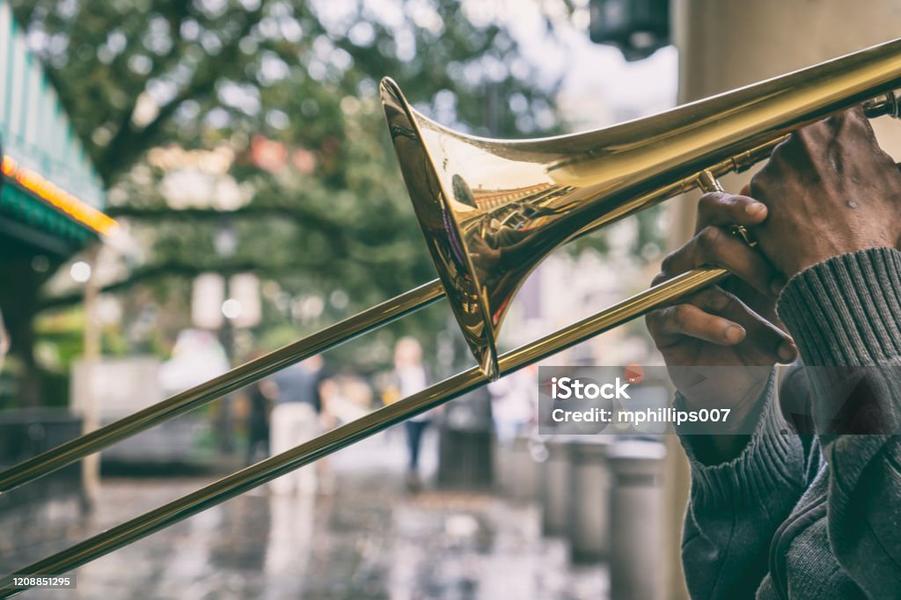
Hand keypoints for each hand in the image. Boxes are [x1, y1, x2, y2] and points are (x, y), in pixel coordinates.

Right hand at [646, 191, 796, 448]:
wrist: (741, 383)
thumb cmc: (761, 333)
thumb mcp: (778, 297)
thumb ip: (778, 262)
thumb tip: (796, 223)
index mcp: (714, 247)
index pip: (712, 210)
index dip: (734, 206)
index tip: (763, 213)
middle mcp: (687, 263)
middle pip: (708, 240)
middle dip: (749, 262)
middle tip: (779, 286)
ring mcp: (670, 290)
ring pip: (703, 283)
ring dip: (746, 312)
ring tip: (777, 338)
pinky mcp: (659, 321)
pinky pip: (682, 315)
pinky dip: (713, 326)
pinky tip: (736, 336)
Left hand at [749, 107, 900, 277]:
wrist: (841, 267)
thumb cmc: (876, 228)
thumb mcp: (897, 184)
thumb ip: (882, 160)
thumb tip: (880, 160)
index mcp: (844, 125)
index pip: (839, 119)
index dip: (842, 141)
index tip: (842, 155)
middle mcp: (806, 135)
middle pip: (807, 143)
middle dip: (815, 161)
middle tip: (827, 190)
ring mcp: (778, 160)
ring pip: (785, 166)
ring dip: (795, 183)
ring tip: (814, 210)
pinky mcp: (757, 187)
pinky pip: (766, 190)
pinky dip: (777, 204)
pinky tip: (796, 221)